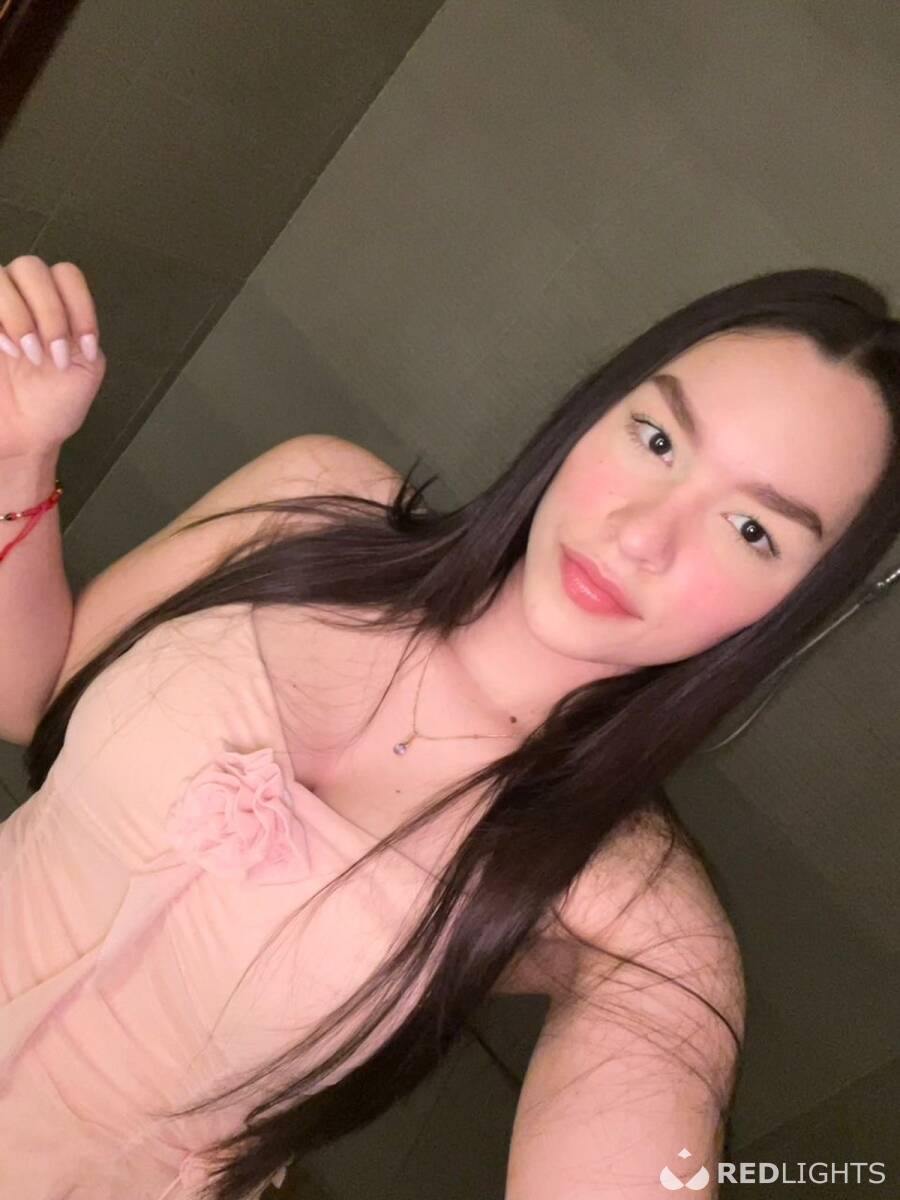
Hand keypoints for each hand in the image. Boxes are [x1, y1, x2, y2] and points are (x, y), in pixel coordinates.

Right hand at [0, 255, 106, 462]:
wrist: (25, 433)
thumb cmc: (53, 403)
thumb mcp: (87, 367)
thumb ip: (85, 333)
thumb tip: (72, 312)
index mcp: (57, 307)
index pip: (66, 275)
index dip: (79, 306)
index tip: (85, 347)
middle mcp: (24, 300)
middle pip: (31, 268)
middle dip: (48, 312)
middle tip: (53, 353)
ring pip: (1, 276)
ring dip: (21, 316)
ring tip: (30, 355)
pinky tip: (8, 350)